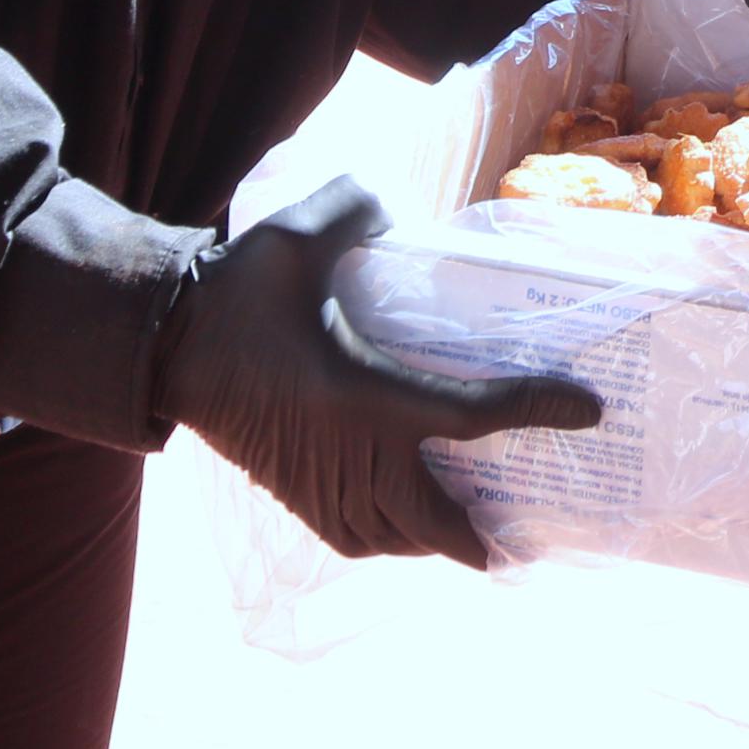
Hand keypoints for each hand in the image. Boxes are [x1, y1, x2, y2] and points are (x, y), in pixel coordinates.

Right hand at [152, 176, 601, 565]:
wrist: (161, 345)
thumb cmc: (234, 294)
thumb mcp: (296, 236)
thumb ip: (356, 208)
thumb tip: (395, 209)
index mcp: (359, 393)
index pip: (466, 413)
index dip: (533, 410)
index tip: (586, 409)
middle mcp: (345, 452)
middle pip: (433, 515)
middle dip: (483, 531)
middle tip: (527, 528)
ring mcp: (316, 481)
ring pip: (392, 536)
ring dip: (437, 539)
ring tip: (477, 526)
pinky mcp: (289, 491)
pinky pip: (352, 536)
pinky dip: (388, 540)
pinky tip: (406, 523)